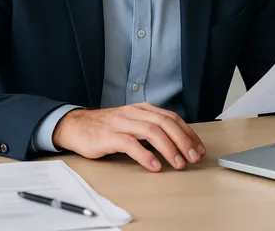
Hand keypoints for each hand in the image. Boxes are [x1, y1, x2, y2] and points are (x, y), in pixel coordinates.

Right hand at [52, 102, 205, 171]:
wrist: (76, 126)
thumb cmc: (107, 127)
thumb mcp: (133, 122)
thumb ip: (151, 128)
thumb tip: (177, 142)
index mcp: (143, 109)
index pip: (172, 118)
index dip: (188, 133)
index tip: (198, 148)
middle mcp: (135, 113)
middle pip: (165, 123)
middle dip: (183, 140)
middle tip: (193, 157)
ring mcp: (122, 123)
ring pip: (151, 132)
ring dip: (168, 148)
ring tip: (178, 163)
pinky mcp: (109, 136)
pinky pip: (131, 144)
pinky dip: (145, 155)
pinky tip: (154, 165)